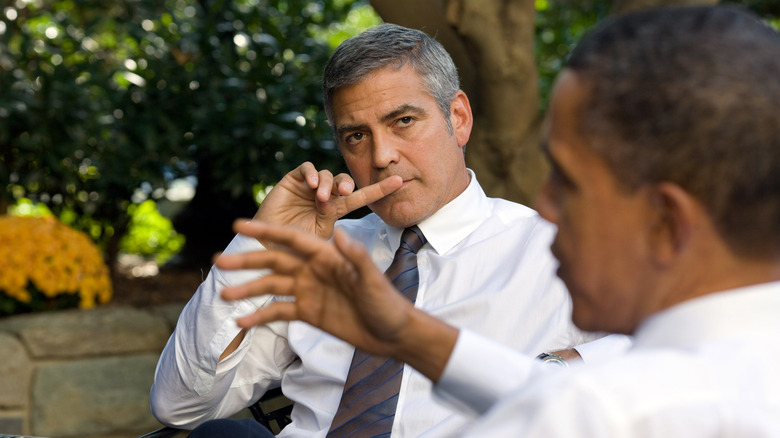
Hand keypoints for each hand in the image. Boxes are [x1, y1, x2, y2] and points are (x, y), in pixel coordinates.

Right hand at [217, 220, 414, 355]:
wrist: (394, 335)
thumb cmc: (388, 304)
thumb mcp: (373, 281)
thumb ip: (357, 258)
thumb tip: (339, 232)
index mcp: (327, 256)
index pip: (291, 239)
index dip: (265, 232)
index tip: (240, 225)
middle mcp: (314, 269)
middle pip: (274, 261)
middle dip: (247, 261)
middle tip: (219, 261)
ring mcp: (309, 291)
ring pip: (272, 286)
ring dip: (248, 290)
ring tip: (223, 296)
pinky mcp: (309, 312)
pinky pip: (280, 312)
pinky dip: (261, 316)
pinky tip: (242, 322)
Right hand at [254, 162, 401, 238]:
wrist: (267, 249)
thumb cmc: (295, 251)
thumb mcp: (323, 246)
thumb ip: (338, 239)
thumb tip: (352, 238)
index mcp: (335, 210)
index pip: (361, 197)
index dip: (379, 189)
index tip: (400, 181)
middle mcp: (324, 196)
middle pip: (344, 181)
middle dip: (347, 184)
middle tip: (345, 192)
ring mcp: (308, 187)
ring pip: (327, 175)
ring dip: (327, 183)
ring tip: (321, 198)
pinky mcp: (292, 181)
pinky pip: (307, 169)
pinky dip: (312, 173)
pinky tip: (312, 184)